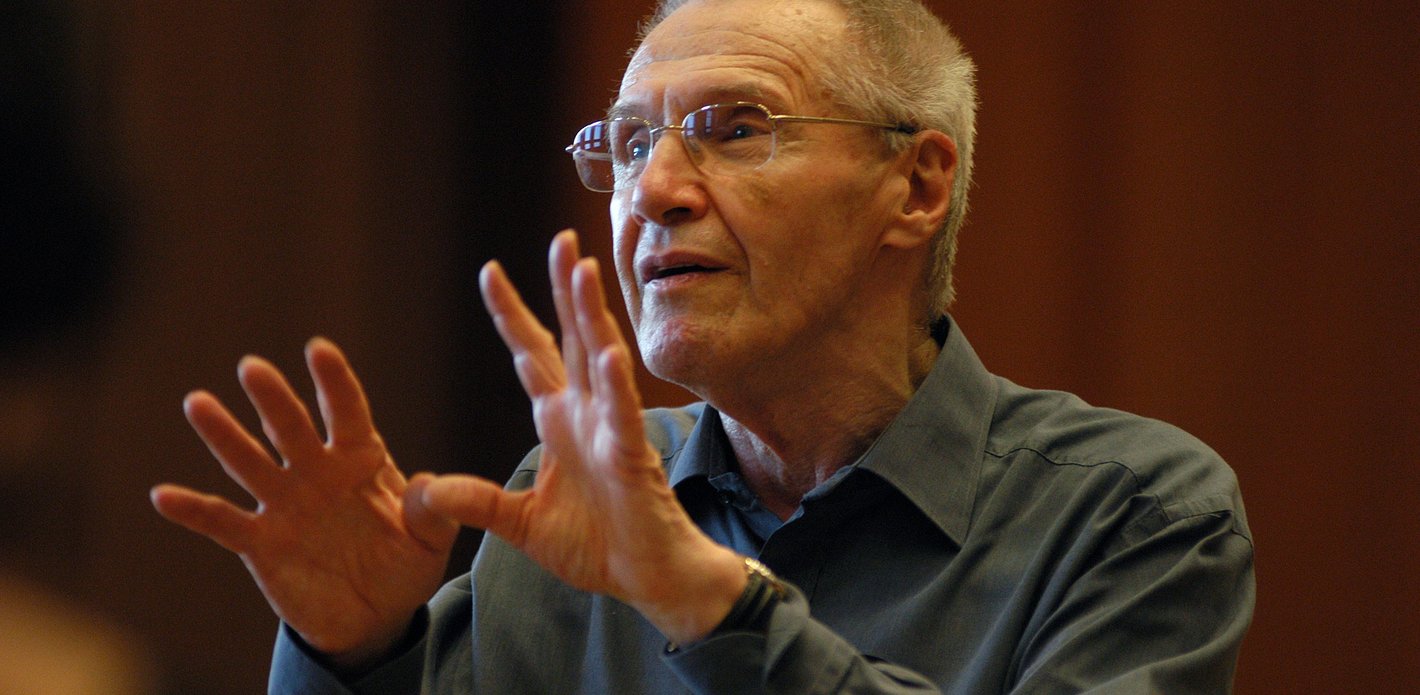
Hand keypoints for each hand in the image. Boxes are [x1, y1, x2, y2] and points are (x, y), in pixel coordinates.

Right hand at [150, 339, 458, 668]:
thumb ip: (431, 511)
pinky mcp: (261, 541)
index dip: (334, 382)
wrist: (374, 618)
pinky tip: (163, 495)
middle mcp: (316, 473)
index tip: (319, 350)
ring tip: (198, 403)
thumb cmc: (404, 567)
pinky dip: (193, 509)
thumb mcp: (430, 541)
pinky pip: (223, 521)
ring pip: (249, 461)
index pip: (346, 413)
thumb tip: (430, 484)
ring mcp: (285, 504)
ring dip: (223, 434)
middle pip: (290, 428)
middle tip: (252, 367)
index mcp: (359, 460)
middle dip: (273, 398)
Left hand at [420, 230, 745, 643]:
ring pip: (600, 358)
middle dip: (562, 288)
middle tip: (558, 240)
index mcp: (560, 421)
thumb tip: (427, 489)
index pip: (532, 354)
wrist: (647, 577)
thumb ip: (477, 502)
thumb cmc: (597, 544)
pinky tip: (609, 351)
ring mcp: (611, 429)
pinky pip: (622, 414)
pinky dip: (616, 383)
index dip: (512, 313)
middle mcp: (587, 413)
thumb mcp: (520, 523)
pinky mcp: (631, 456)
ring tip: (581, 268)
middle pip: (571, 337)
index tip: (489, 270)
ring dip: (590, 314)